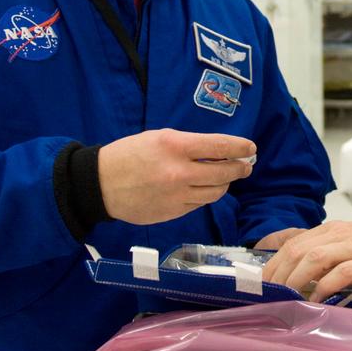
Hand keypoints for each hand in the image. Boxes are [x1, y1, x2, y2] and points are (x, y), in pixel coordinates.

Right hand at [97, 128, 254, 224]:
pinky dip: (206, 195)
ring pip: (216, 192)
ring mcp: (177, 195)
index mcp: (175, 146)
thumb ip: (189, 144)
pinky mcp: (173, 212)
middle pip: (224, 172)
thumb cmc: (130, 154)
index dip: (240, 147)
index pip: (220, 145)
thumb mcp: (159, 137)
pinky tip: (205, 188)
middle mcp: (179, 172)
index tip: (250, 148)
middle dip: (240, 168)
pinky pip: (199, 203)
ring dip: (225, 183)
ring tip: (227, 177)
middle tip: (246, 165)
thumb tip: (219, 150)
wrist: (100, 184)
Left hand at [261, 221, 351, 301]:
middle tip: (266, 294)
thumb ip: (329, 257)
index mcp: (334, 230)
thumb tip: (301, 277)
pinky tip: (316, 301)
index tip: (262, 283)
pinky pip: (340, 274)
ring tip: (285, 297)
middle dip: (277, 273)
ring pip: (314, 258)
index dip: (274, 263)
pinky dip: (324, 287)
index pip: (294, 243)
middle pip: (298, 250)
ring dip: (295, 279)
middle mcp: (341, 234)